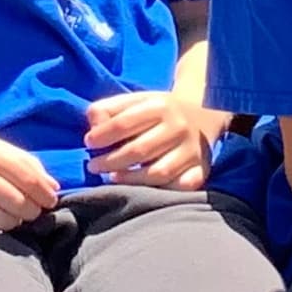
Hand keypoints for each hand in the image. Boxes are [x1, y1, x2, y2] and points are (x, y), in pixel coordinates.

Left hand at [82, 91, 214, 190]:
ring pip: (157, 173)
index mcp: (160, 106)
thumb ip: (108, 109)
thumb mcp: (135, 100)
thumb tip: (93, 129)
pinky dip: (160, 191)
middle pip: (139, 150)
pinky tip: (143, 188)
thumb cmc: (158, 111)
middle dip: (110, 161)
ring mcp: (192, 150)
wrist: (203, 114)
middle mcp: (179, 127)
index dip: (102, 136)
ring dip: (130, 179)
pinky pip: (180, 187)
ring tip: (113, 177)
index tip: (89, 143)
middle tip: (93, 166)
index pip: (124, 123)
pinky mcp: (202, 169)